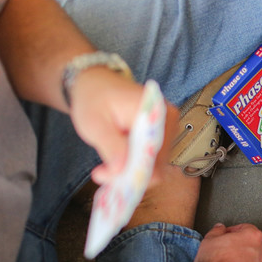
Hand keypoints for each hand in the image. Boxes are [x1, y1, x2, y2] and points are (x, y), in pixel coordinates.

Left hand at [68, 67, 178, 185]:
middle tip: (101, 173)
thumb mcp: (94, 123)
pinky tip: (117, 162)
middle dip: (129, 174)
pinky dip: (134, 166)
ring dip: (130, 171)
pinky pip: (152, 160)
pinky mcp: (162, 137)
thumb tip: (121, 170)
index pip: (155, 154)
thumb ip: (110, 146)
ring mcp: (167, 130)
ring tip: (106, 166)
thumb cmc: (93, 99)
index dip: (134, 172)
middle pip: (157, 164)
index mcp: (155, 112)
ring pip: (155, 166)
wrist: (95, 85)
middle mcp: (168, 121)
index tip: (107, 176)